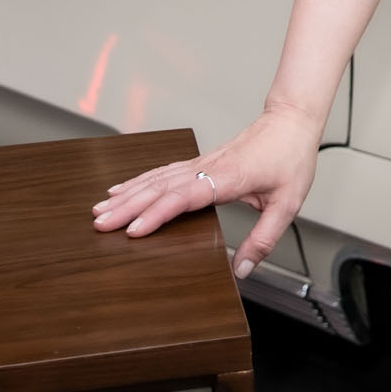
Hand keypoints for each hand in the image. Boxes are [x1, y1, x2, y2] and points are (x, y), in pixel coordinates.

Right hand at [92, 100, 322, 277]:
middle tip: (99, 224)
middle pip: (161, 187)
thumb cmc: (290, 159)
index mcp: (228, 178)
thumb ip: (264, 239)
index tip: (133, 229)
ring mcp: (201, 162)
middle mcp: (208, 168)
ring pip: (157, 178)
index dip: (158, 213)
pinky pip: (163, 172)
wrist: (291, 121)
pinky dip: (139, 180)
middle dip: (128, 206)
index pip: (186, 196)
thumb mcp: (287, 204)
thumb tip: (242, 270)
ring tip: (100, 209)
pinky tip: (123, 188)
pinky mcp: (200, 162)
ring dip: (128, 194)